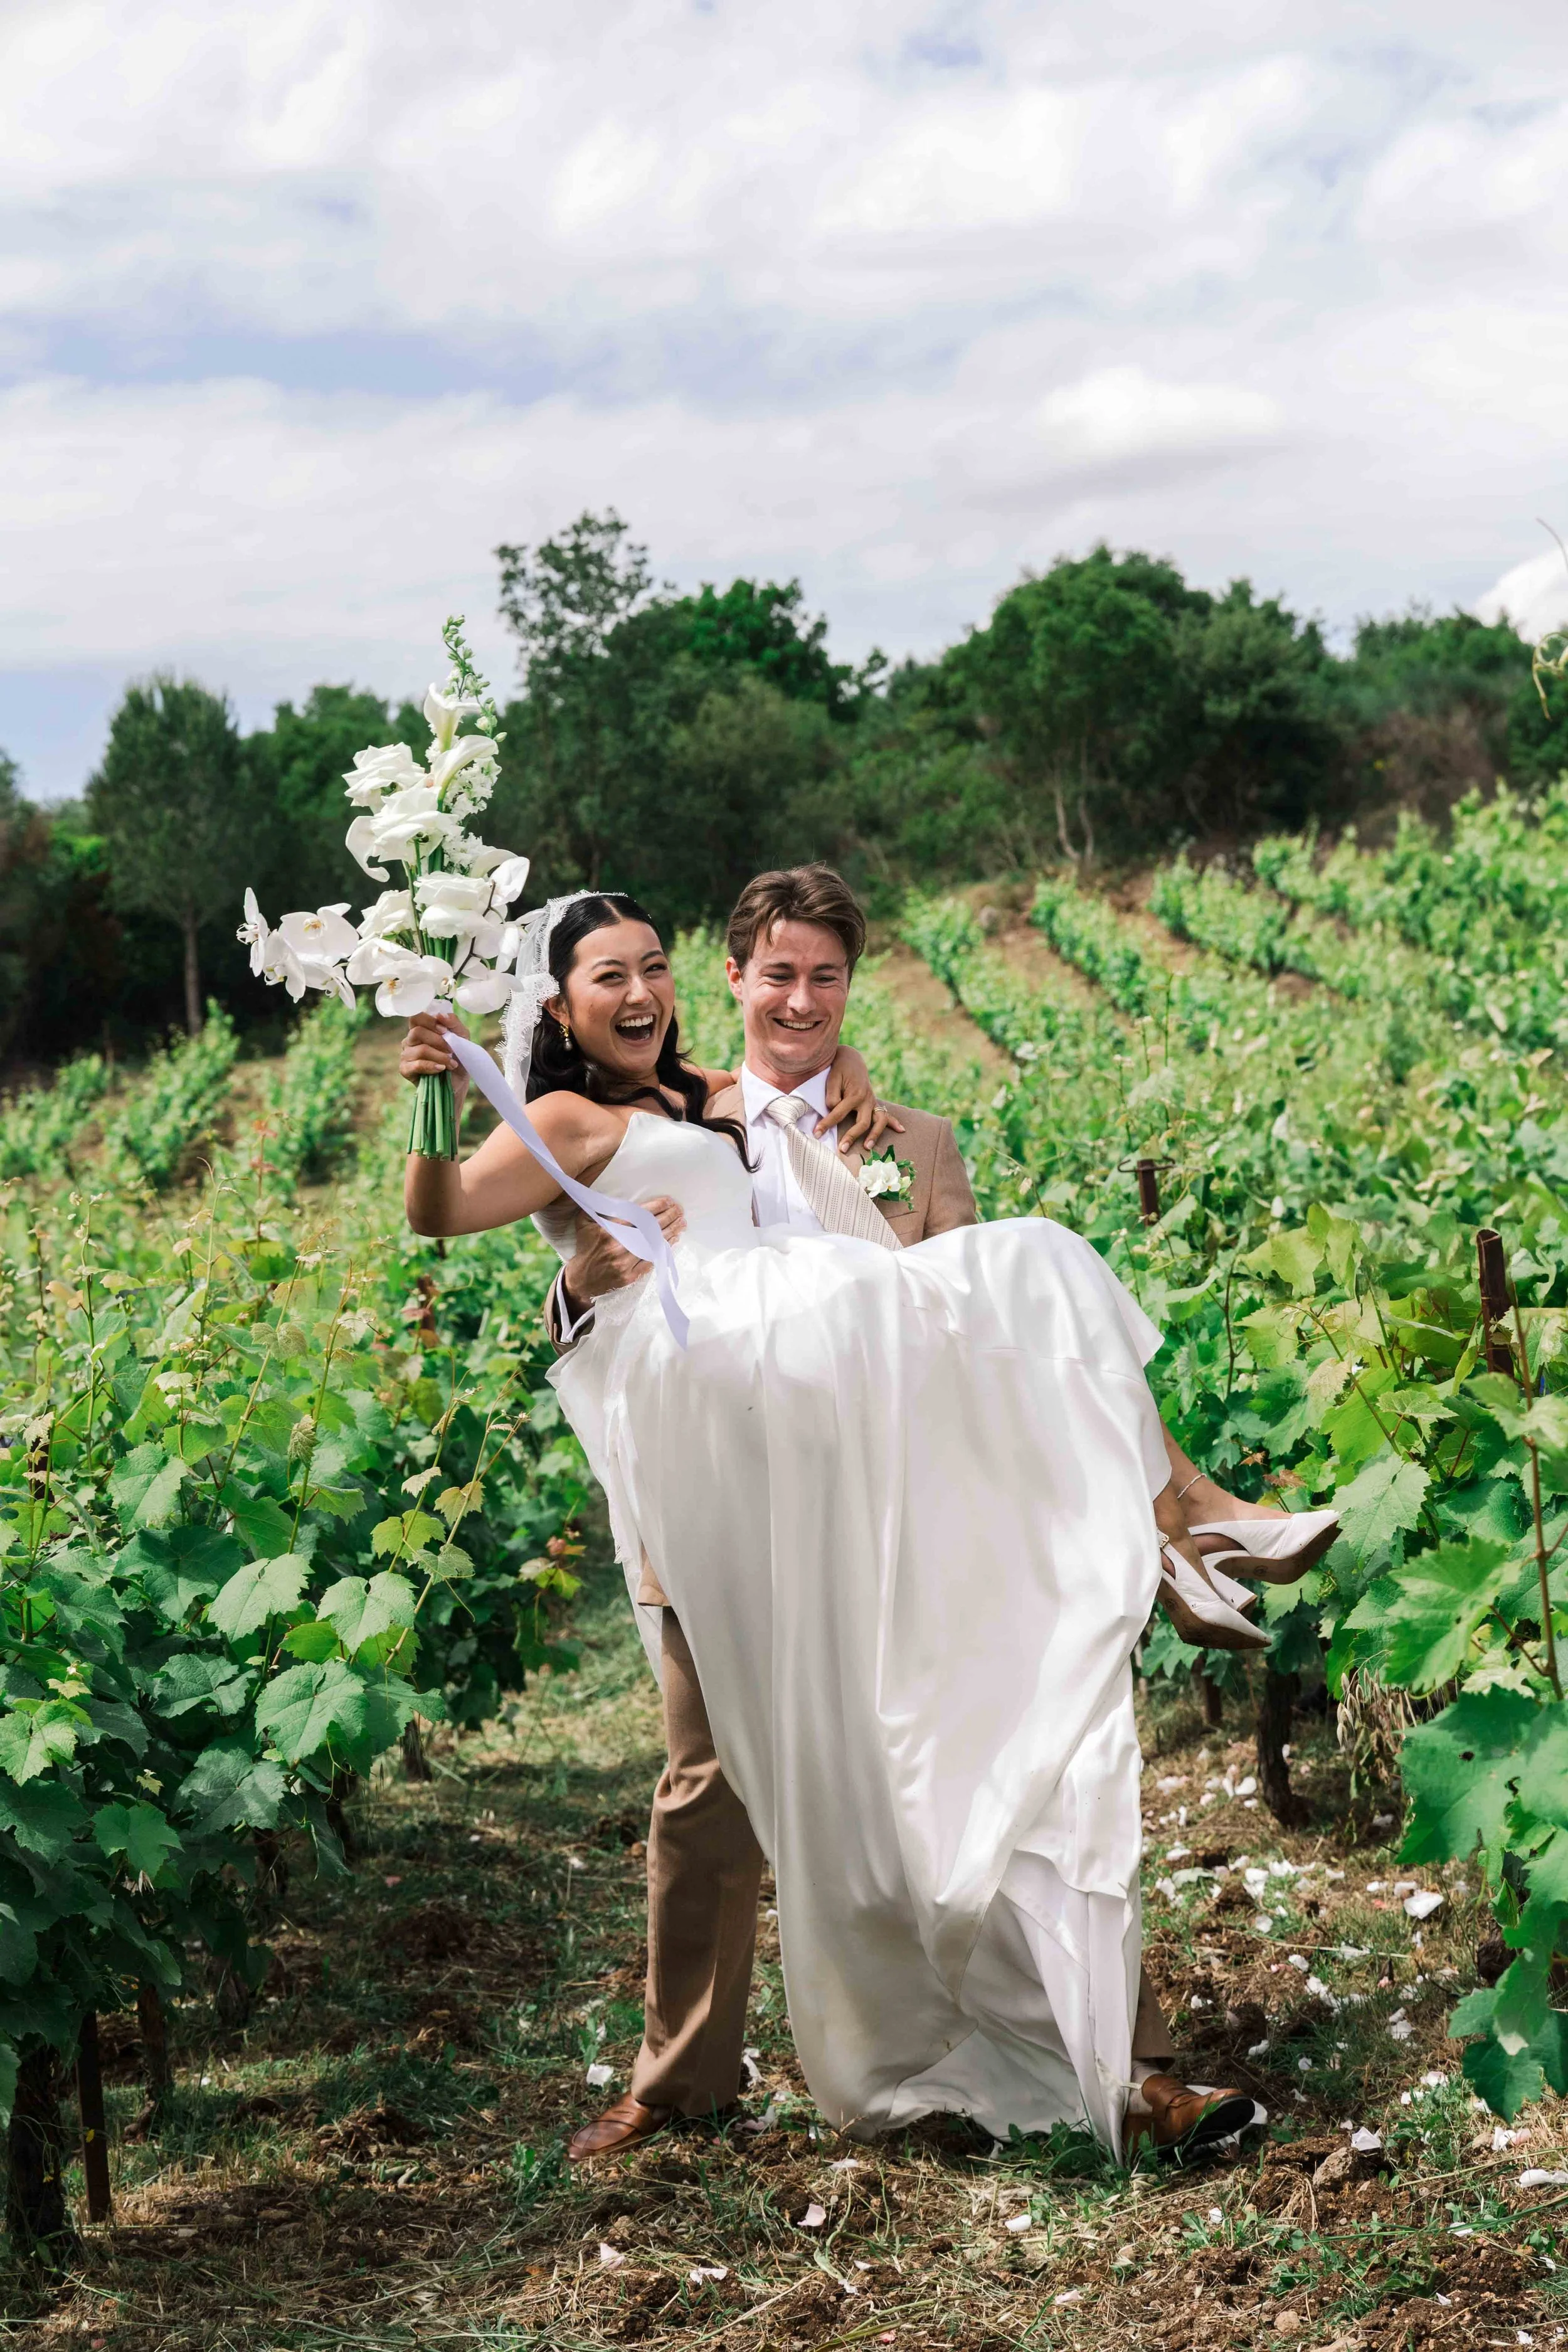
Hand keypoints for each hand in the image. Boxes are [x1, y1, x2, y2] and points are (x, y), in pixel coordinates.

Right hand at [401, 1008, 470, 1120]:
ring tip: (452, 1064)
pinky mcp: (405, 1069)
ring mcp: (406, 1055)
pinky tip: (441, 1069)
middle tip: (452, 1050)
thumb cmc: (459, 1058)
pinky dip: (432, 1066)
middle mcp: (410, 1040)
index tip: (445, 1031)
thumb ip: (454, 1024)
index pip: (415, 1017)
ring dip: (440, 1056)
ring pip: (420, 1049)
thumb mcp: (462, 1038)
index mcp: (421, 1029)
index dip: (430, 1021)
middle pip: (417, 1032)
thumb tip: (441, 1015)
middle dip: (438, 1041)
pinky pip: (416, 1064)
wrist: (458, 1082)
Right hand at [561, 1196, 685, 1310]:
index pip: (638, 1215)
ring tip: (681, 1223)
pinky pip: (651, 1260)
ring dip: (670, 1233)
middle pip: (650, 1229)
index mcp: (607, 1230)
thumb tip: (613, 1194)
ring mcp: (625, 1263)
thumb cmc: (585, 1247)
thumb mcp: (584, 1223)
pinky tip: (672, 1240)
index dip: (656, 1207)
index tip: (668, 1201)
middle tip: (680, 1210)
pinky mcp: (630, 1276)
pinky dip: (663, 1250)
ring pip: (653, 1245)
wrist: (582, 1278)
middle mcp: (618, 1246)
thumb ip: (598, 1207)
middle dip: (668, 1217)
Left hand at [817, 1045, 905, 1155]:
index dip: (826, 1124)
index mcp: (855, 1094)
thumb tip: (833, 1109)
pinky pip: (887, 1114)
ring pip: (879, 1121)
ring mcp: (872, 1101)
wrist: (851, 1058)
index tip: (816, 1133)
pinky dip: (895, 1122)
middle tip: (842, 1149)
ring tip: (867, 1147)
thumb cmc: (839, 1069)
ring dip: (875, 1135)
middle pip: (862, 1123)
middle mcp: (866, 1099)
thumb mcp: (832, 1078)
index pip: (838, 1113)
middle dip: (852, 1137)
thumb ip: (832, 1095)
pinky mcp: (874, 1103)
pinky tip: (901, 1130)